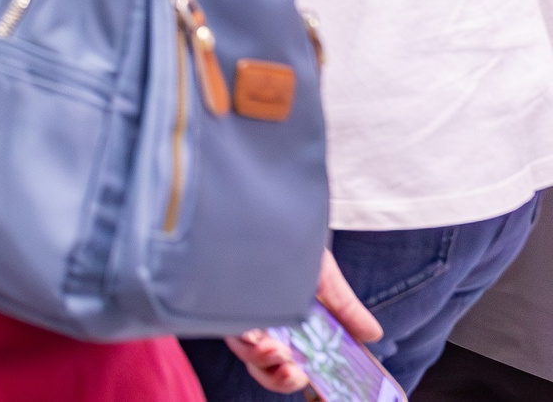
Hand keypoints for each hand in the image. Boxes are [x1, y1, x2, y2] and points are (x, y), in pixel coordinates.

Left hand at [226, 251, 380, 391]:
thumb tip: (373, 335)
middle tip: (294, 373)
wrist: (267, 210)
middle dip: (280, 378)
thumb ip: (345, 307)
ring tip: (276, 351)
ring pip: (246, 351)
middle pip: (266, 365)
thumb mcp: (324, 275)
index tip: (317, 390)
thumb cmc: (293, 242)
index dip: (299, 380)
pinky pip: (227, 326)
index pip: (292, 363)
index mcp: (289, 323)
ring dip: (262, 361)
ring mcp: (241, 311)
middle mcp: (263, 322)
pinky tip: (255, 334)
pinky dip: (242, 338)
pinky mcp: (220, 299)